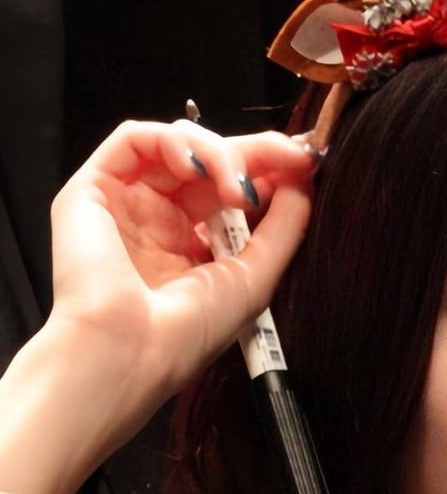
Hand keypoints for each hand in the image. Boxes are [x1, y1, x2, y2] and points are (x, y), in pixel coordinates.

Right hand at [0, 118, 316, 493]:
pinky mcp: (93, 190)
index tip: (305, 165)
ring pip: (176, 145)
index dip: (269, 171)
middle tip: (287, 156)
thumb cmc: (184, 336)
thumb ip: (283, 229)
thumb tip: (301, 183)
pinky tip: (198, 166)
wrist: (127, 354)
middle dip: (253, 153)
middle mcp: (157, 223)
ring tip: (237, 186)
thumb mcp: (253, 279)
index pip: (231, 191)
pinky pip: (133, 139)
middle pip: (209, 163)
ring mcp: (126, 204)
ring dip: (218, 152)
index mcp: (191, 249)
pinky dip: (172, 139)